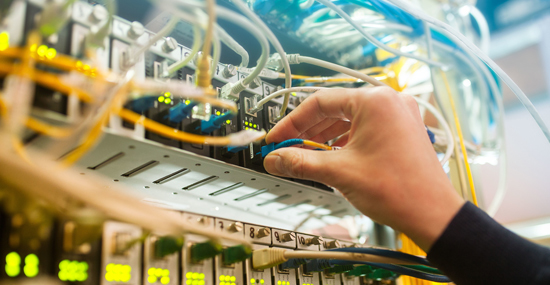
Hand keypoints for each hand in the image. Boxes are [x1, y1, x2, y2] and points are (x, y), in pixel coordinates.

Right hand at [264, 87, 463, 250]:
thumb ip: (300, 163)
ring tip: (305, 156)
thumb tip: (274, 159)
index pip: (319, 102)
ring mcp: (398, 115)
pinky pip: (364, 129)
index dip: (292, 122)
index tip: (277, 139)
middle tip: (287, 149)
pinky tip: (330, 157)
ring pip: (349, 120)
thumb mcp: (339, 173)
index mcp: (374, 101)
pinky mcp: (401, 130)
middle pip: (334, 109)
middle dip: (307, 132)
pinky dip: (344, 141)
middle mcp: (388, 101)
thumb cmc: (399, 191)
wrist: (433, 215)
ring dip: (324, 137)